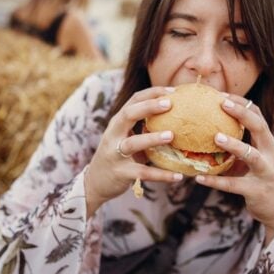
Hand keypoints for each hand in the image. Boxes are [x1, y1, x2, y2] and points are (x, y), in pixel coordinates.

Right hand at [85, 86, 182, 216]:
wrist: (95, 182)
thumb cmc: (117, 156)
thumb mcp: (124, 137)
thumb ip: (142, 126)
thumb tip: (176, 116)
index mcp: (118, 123)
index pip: (133, 100)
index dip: (152, 93)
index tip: (173, 91)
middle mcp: (114, 135)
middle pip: (128, 115)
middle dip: (148, 107)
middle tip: (170, 103)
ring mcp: (115, 154)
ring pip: (133, 143)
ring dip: (152, 138)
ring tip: (171, 136)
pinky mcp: (121, 173)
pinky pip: (143, 172)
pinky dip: (161, 175)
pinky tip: (178, 176)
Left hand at [195, 95, 273, 243]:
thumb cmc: (259, 180)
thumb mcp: (252, 161)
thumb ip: (236, 148)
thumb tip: (205, 134)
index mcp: (267, 145)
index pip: (258, 117)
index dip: (242, 104)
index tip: (222, 94)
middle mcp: (270, 155)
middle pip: (260, 128)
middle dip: (242, 114)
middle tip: (221, 104)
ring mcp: (265, 173)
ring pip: (251, 155)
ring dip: (234, 144)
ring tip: (214, 137)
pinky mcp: (256, 191)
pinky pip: (233, 185)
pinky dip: (215, 181)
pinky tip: (197, 177)